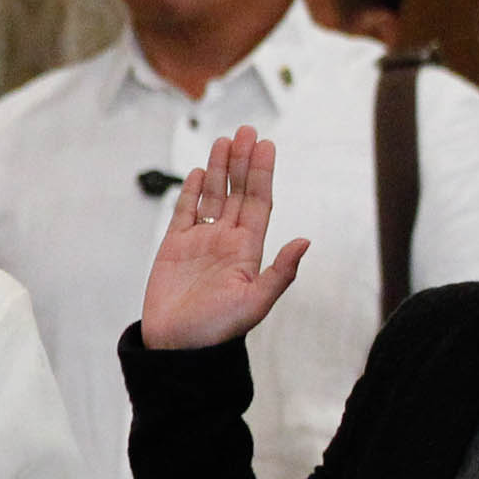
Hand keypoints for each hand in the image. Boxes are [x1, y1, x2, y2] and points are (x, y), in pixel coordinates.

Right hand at [138, 126, 307, 350]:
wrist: (177, 348)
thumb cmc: (217, 331)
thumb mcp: (255, 303)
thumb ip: (280, 272)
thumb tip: (305, 241)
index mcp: (247, 250)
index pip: (258, 202)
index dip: (263, 173)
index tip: (266, 145)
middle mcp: (226, 240)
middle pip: (237, 192)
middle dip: (242, 161)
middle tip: (246, 131)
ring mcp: (200, 242)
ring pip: (212, 196)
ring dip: (219, 169)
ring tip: (224, 141)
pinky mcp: (173, 248)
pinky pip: (184, 213)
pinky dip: (190, 192)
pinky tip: (198, 172)